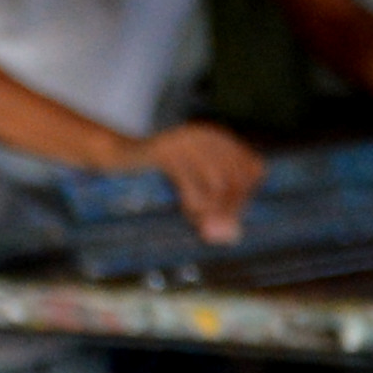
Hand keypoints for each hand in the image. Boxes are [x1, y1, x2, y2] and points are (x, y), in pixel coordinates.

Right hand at [135, 122, 266, 243]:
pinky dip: (193, 204)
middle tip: (214, 232)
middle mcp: (206, 136)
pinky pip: (190, 183)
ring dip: (211, 212)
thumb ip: (216, 208)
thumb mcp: (195, 190)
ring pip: (218, 183)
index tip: (231, 219)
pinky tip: (188, 215)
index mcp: (220, 140)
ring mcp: (186, 141)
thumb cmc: (159, 179)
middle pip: (237, 179)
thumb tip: (232, 237)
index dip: (246, 198)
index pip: (253, 170)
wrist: (119, 159)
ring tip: (200, 226)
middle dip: (229, 210)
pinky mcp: (165, 151)